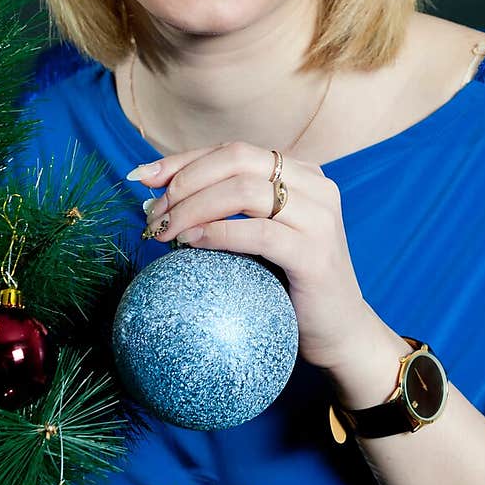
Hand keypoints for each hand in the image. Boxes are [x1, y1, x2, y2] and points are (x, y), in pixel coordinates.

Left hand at [128, 141, 374, 371]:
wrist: (341, 332)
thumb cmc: (291, 283)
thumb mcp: (260, 234)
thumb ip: (224, 209)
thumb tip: (156, 197)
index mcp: (301, 173)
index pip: (232, 152)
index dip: (182, 161)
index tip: (142, 177)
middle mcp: (315, 186)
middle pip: (235, 160)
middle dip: (184, 183)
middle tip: (154, 214)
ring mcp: (319, 217)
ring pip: (241, 191)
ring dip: (193, 207)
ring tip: (165, 231)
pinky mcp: (314, 253)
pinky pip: (256, 232)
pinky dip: (217, 233)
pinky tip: (191, 243)